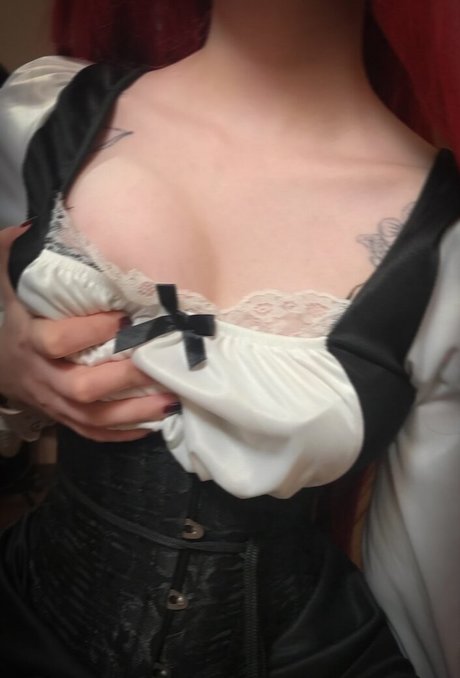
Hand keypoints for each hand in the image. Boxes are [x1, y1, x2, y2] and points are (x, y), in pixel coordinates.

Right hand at [0, 225, 178, 441]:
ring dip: (133, 413)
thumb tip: (34, 227)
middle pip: (81, 388)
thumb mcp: (0, 280)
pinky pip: (90, 432)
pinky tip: (153, 424)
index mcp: (27, 339)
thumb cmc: (5, 316)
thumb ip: (11, 252)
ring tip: (170, 402)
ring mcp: (51, 401)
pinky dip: (121, 433)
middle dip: (123, 379)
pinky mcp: (60, 416)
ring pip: (92, 418)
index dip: (89, 332)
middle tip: (158, 365)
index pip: (56, 340)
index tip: (124, 318)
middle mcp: (41, 375)